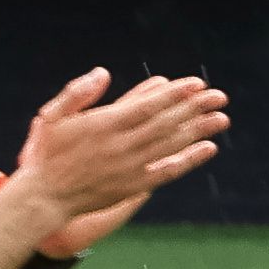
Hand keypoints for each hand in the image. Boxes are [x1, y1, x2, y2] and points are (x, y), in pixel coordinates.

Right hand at [11, 69, 228, 227]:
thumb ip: (78, 93)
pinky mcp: (135, 185)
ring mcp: (130, 167)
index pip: (147, 106)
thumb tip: (103, 73)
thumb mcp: (52, 116)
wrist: (46, 195)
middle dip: (195, 108)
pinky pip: (168, 170)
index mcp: (103, 125)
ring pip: (171, 144)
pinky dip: (190, 159)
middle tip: (220, 96)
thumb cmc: (48, 152)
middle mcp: (120, 145)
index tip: (197, 84)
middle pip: (166, 123)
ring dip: (199, 130)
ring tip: (222, 118)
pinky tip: (209, 148)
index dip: (175, 95)